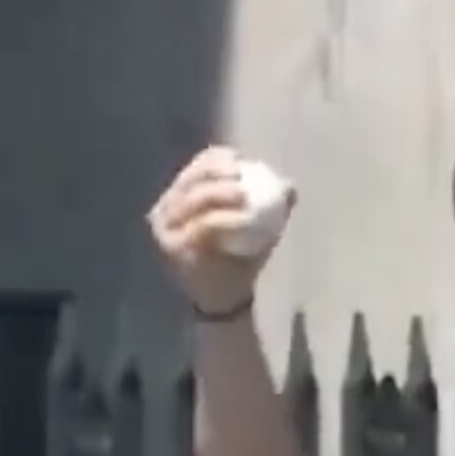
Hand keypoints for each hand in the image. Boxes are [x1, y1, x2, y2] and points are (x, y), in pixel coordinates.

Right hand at [146, 146, 286, 314]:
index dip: (216, 159)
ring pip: (194, 200)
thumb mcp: (256, 225)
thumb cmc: (239, 257)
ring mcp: (164, 229)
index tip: (240, 161)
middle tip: (240, 175)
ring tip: (244, 195)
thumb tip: (289, 186)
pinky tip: (244, 218)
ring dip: (220, 192)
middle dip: (215, 171)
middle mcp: (164, 210)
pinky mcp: (172, 246)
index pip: (195, 168)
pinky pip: (201, 225)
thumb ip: (268, 204)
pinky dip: (225, 218)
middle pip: (190, 179)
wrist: (227, 296)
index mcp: (179, 197)